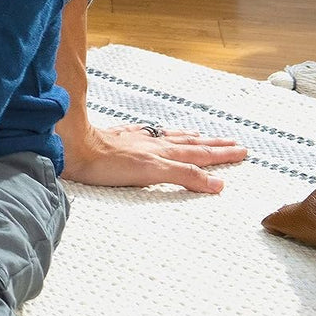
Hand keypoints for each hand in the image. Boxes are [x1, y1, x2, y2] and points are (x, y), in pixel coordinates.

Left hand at [61, 121, 246, 192]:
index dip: (222, 155)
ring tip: (202, 134)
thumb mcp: (150, 173)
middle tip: (234, 142)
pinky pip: (148, 134)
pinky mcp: (120, 138)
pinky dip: (161, 134)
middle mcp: (153, 143)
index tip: (242, 151)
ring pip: (171, 137)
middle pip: (190, 144)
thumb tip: (217, 184)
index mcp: (163, 153)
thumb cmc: (106, 164)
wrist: (73, 146)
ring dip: (191, 137)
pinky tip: (157, 132)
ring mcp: (137, 140)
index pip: (200, 155)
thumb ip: (183, 176)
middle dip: (213, 144)